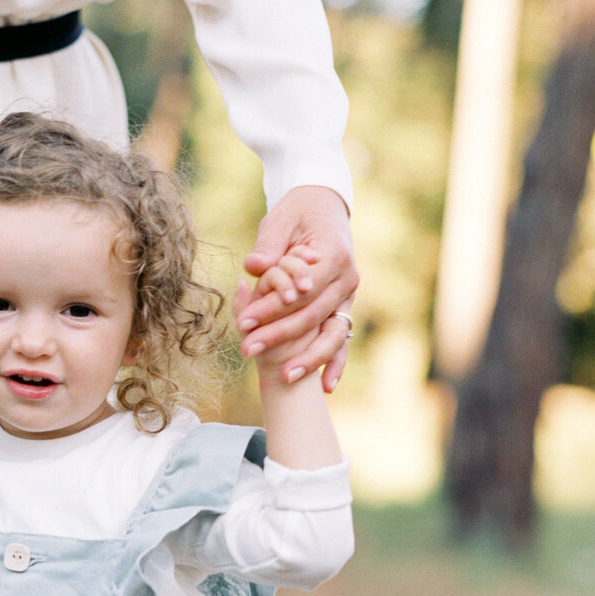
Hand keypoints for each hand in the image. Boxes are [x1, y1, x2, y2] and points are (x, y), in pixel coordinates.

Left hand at [236, 186, 357, 391]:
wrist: (324, 208)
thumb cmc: (297, 213)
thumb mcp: (279, 221)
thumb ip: (268, 246)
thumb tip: (253, 267)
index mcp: (334, 255)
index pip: (302, 290)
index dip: (274, 308)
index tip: (245, 321)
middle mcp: (347, 278)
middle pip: (312, 315)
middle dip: (280, 336)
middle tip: (247, 349)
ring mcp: (349, 296)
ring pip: (332, 333)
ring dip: (309, 359)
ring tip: (285, 378)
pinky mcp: (344, 308)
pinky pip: (342, 340)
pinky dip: (335, 363)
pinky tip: (326, 388)